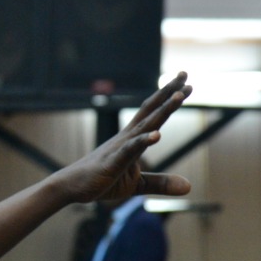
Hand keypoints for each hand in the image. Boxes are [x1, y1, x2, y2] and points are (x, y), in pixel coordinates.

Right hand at [54, 72, 192, 203]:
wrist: (72, 187)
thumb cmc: (101, 181)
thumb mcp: (136, 184)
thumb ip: (161, 183)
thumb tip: (189, 187)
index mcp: (132, 139)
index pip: (153, 114)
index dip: (169, 99)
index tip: (186, 85)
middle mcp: (127, 137)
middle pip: (152, 111)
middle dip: (169, 92)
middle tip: (184, 73)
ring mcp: (120, 147)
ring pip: (145, 125)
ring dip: (163, 110)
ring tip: (179, 95)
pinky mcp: (113, 162)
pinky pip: (130, 150)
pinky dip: (143, 141)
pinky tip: (157, 135)